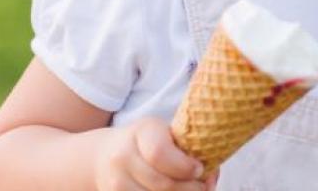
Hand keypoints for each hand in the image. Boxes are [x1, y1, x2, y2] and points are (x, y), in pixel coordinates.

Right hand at [93, 117, 209, 190]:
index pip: (160, 154)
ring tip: (191, 189)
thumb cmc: (147, 142)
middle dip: (190, 188)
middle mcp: (122, 156)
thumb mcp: (165, 133)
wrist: (106, 154)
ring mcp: (115, 181)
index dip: (184, 167)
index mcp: (141, 132)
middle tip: (203, 186)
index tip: (200, 170)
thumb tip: (212, 176)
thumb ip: (188, 149)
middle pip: (162, 183)